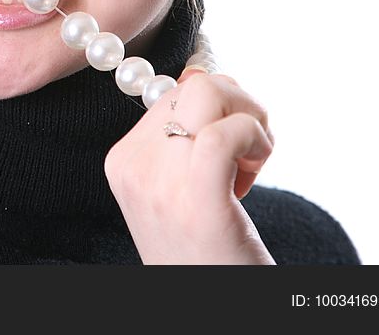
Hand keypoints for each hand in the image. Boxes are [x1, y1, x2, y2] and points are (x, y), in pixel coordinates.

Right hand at [104, 69, 275, 263]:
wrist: (210, 309)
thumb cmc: (205, 252)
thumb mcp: (180, 188)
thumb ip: (183, 133)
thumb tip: (199, 70)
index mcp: (121, 160)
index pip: (173, 91)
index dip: (215, 111)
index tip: (229, 155)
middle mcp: (131, 166)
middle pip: (194, 84)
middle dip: (239, 105)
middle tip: (251, 152)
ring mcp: (159, 183)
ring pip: (209, 92)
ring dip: (251, 120)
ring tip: (252, 166)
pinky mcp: (196, 200)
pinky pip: (226, 132)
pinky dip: (254, 136)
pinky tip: (256, 167)